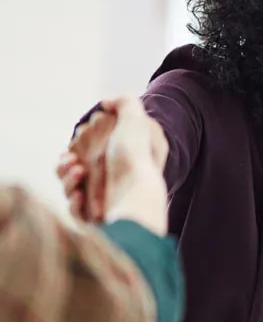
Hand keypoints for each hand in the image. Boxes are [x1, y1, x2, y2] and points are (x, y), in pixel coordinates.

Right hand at [57, 97, 168, 233]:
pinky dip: (73, 201)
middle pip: (77, 166)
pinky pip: (75, 209)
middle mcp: (117, 178)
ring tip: (78, 172)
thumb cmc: (135, 157)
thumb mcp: (136, 119)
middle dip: (67, 161)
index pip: (95, 145)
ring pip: (71, 187)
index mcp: (127, 156)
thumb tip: (106, 103)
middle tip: (72, 160)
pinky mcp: (96, 218)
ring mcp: (106, 199)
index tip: (82, 134)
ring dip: (67, 178)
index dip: (84, 139)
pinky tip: (80, 195)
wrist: (135, 198)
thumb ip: (124, 102)